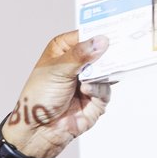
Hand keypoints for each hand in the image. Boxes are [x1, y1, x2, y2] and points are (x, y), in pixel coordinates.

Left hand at [0, 30, 112, 157]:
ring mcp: (88, 80)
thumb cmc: (39, 97)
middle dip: (107, 52)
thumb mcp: (57, 70)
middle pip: (101, 52)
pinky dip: (97, 89)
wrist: (39, 129)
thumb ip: (80, 55)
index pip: (86, 35)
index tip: (112, 28)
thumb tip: (101, 41)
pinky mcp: (96, 98)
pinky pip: (106, 89)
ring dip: (100, 73)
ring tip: (90, 77)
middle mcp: (77, 63)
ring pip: (107, 70)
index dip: (98, 32)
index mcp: (64, 50)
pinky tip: (86, 91)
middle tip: (116, 48)